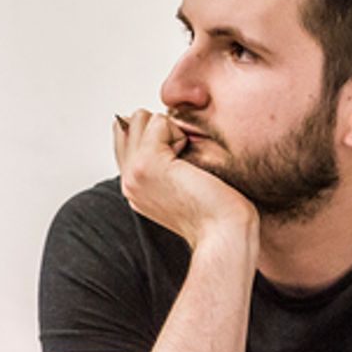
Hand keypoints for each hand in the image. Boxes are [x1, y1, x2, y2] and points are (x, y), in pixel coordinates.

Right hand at [112, 110, 256, 246]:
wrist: (224, 233)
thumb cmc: (217, 211)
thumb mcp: (184, 180)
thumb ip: (164, 157)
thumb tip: (159, 124)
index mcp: (135, 186)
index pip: (127, 136)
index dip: (156, 135)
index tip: (181, 162)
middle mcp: (128, 181)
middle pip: (132, 122)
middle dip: (162, 129)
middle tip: (185, 164)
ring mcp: (133, 173)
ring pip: (142, 118)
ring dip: (170, 132)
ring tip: (187, 165)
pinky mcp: (146, 163)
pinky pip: (158, 122)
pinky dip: (180, 135)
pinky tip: (191, 166)